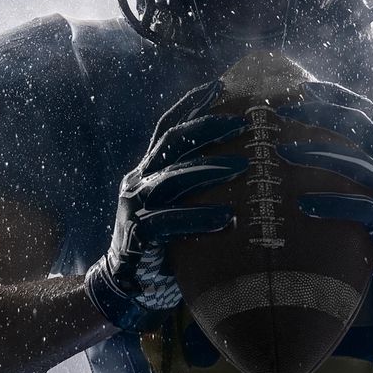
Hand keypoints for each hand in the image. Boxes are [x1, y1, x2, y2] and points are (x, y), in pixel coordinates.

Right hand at [85, 80, 247, 331]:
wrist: (128, 287)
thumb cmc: (165, 245)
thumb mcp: (178, 206)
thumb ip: (197, 186)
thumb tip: (244, 163)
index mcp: (147, 170)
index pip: (168, 128)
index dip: (190, 105)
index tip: (219, 85)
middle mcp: (138, 182)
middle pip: (172, 144)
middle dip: (207, 128)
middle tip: (244, 122)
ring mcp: (134, 208)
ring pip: (172, 179)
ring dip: (208, 171)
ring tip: (243, 167)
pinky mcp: (138, 236)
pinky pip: (169, 222)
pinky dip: (198, 218)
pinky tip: (227, 219)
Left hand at [276, 81, 372, 320]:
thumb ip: (354, 169)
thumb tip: (312, 150)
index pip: (365, 114)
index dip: (336, 96)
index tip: (304, 87)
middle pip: (359, 128)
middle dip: (321, 114)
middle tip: (284, 112)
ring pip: (356, 163)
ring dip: (317, 154)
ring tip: (282, 152)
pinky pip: (361, 208)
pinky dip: (330, 204)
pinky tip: (303, 204)